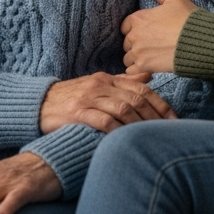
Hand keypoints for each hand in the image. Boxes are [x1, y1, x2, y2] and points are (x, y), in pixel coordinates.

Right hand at [39, 71, 175, 134]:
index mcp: (107, 78)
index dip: (161, 104)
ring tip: (152, 138)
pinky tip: (127, 139)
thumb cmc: (71, 98)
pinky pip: (103, 120)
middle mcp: (100, 85)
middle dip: (156, 117)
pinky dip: (118, 130)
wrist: (38, 104)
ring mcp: (89, 98)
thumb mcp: (98, 85)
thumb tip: (149, 74)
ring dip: (141, 124)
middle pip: (136, 99)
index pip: (142, 87)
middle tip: (169, 133)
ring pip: (123, 108)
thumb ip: (123, 81)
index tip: (175, 120)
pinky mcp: (77, 112)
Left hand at [121, 0, 198, 73]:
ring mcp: (138, 52)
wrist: (204, 42)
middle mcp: (134, 35)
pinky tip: (151, 67)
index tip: (149, 32)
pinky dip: (138, 71)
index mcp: (138, 18)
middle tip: (154, 45)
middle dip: (136, 44)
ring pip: (128, 58)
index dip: (136, 29)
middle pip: (126, 42)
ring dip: (137, 58)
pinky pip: (131, 72)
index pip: (125, 25)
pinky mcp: (145, 67)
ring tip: (154, 56)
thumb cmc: (189, 18)